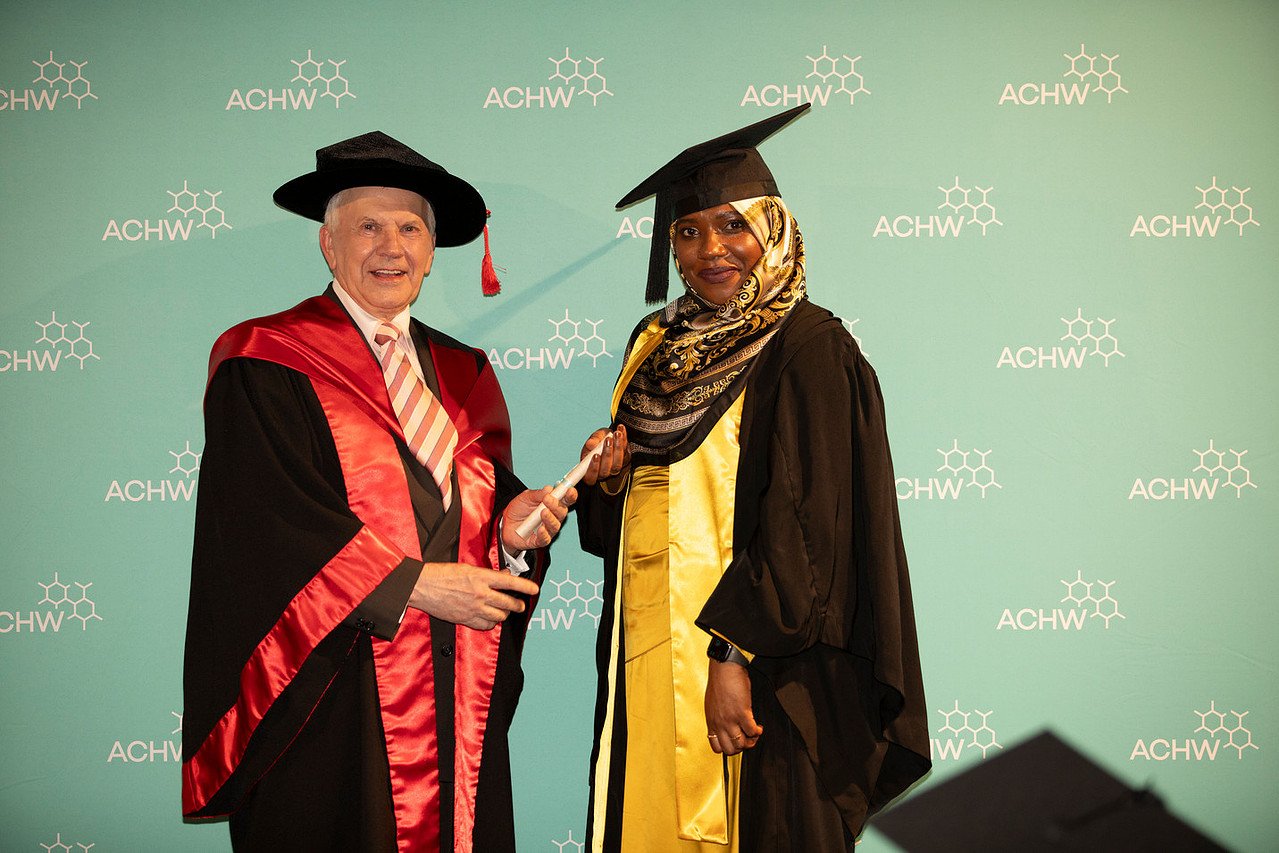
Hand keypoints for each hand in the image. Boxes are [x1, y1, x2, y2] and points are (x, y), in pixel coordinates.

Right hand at [408, 562, 539, 629]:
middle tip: (520, 605)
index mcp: (481, 577)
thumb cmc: (442, 574)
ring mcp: (474, 608)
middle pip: (508, 603)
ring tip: (504, 611)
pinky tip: (489, 618)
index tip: (535, 589)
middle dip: (518, 605)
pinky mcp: (466, 619)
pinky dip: (491, 623)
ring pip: (500, 616)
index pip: (510, 582)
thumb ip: (487, 574)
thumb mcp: (467, 568)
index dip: (525, 586)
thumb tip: (503, 576)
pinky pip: (486, 625)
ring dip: (504, 614)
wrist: (422, 587)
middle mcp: (480, 593)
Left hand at [501, 485, 575, 550]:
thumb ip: (537, 494)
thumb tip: (549, 489)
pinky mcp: (540, 540)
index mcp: (552, 505)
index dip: (570, 495)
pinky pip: (545, 539)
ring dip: (550, 519)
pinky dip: (543, 533)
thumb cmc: (518, 510)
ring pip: (555, 526)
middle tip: (548, 500)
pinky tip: (540, 529)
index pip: (565, 500)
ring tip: (543, 513)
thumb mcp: (525, 497)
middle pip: (562, 513)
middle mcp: (552, 517)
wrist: (505, 524)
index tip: (570, 490)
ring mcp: (547, 529)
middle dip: (557, 506)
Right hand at [580, 425, 629, 486]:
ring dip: (617, 448)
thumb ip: (592, 441)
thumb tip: (590, 445)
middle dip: (607, 454)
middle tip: (607, 440)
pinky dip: (624, 440)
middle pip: (605, 470)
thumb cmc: (598, 441)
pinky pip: (626, 453)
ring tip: (616, 434)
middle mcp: (603, 472)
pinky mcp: (625, 460)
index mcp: (590, 470)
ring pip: (617, 464)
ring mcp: (615, 468)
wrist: (609, 436)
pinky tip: (621, 430)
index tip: (596, 455)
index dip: (593, 468)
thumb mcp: (593, 438)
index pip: (590, 477)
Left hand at [704, 659, 761, 754]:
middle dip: (741, 748)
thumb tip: (726, 725)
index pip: (716, 747)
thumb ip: (718, 717)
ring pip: (741, 744)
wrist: (724, 668)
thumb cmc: (720, 682)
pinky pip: (752, 731)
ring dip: (751, 741)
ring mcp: (730, 720)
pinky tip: (759, 727)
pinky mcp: (742, 713)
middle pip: (730, 750)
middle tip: (747, 739)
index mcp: (711, 722)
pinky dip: (758, 732)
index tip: (735, 742)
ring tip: (754, 733)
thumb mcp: (713, 704)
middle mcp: (719, 723)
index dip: (728, 748)